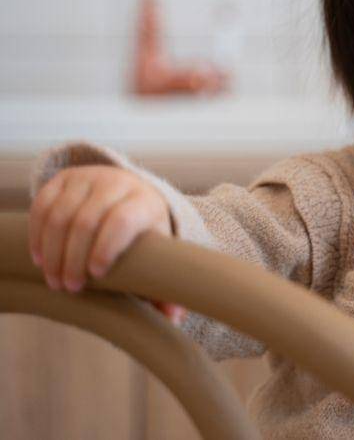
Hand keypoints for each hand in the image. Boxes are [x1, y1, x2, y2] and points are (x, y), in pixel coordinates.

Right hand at [28, 165, 186, 324]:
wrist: (129, 194)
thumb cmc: (142, 233)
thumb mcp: (155, 252)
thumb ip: (163, 283)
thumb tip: (173, 318)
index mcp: (145, 201)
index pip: (122, 220)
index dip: (105, 248)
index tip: (96, 275)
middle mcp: (118, 183)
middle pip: (87, 220)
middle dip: (73, 258)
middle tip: (69, 287)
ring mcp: (89, 177)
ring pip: (61, 213)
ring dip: (52, 251)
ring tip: (53, 279)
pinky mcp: (64, 178)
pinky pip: (42, 203)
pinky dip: (37, 233)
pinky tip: (40, 258)